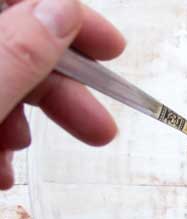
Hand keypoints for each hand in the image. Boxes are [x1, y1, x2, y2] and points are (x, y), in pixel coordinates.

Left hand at [0, 0, 124, 189]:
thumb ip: (18, 54)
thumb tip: (63, 10)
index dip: (66, 12)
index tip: (112, 48)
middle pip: (14, 44)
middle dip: (57, 89)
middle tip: (99, 128)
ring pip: (0, 82)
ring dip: (24, 122)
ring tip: (21, 162)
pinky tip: (0, 171)